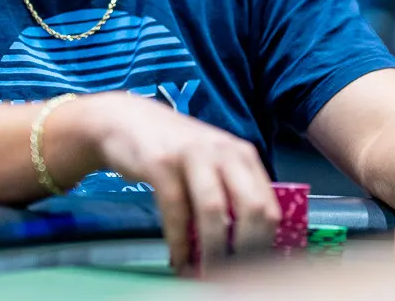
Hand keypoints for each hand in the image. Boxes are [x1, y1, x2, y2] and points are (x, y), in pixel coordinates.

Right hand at [59, 92, 280, 274]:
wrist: (125, 119)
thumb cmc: (172, 148)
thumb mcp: (211, 162)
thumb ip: (231, 192)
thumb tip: (247, 244)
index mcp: (242, 155)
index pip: (268, 206)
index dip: (264, 243)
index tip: (256, 268)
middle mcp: (223, 151)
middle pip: (251, 208)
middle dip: (245, 249)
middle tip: (236, 274)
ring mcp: (192, 155)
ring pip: (215, 211)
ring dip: (212, 250)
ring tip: (207, 273)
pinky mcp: (161, 163)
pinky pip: (176, 211)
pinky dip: (179, 242)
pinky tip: (178, 259)